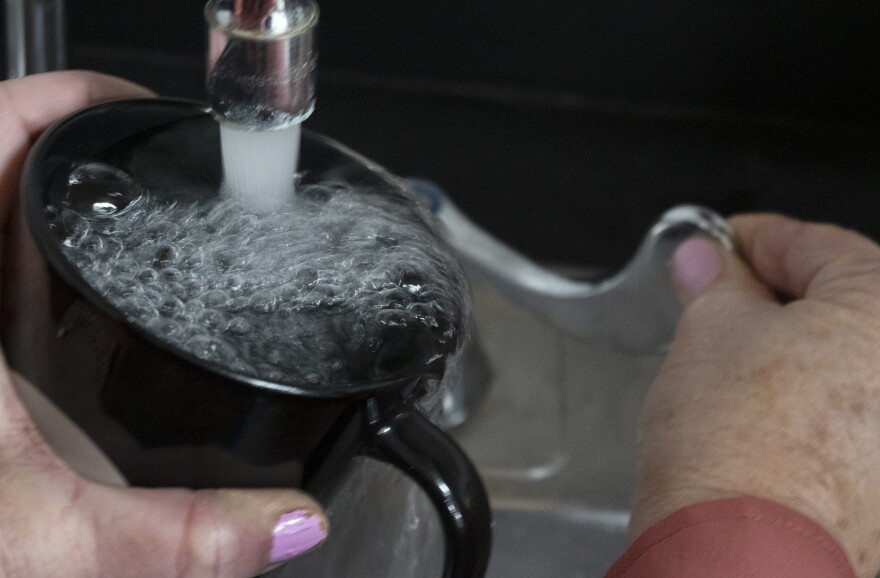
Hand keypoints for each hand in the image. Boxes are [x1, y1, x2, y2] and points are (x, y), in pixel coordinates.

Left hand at [0, 72, 327, 576]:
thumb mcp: (38, 536)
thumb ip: (171, 536)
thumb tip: (284, 525)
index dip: (73, 100)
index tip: (143, 108)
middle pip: (3, 161)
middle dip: (87, 157)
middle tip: (164, 170)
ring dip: (50, 202)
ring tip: (129, 219)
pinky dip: (21, 254)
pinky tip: (65, 292)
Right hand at [632, 214, 879, 576]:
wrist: (740, 552)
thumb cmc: (736, 445)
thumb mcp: (708, 332)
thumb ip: (715, 283)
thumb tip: (706, 260)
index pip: (815, 243)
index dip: (754, 239)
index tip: (722, 244)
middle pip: (841, 301)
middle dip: (774, 293)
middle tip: (719, 297)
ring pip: (847, 359)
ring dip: (793, 348)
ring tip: (732, 360)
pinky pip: (853, 412)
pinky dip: (811, 398)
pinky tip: (762, 411)